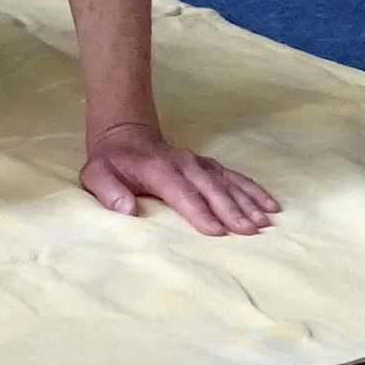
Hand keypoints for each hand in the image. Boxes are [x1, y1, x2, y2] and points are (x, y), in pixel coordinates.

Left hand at [82, 122, 278, 234]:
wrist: (124, 133)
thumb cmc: (111, 161)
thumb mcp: (96, 175)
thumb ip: (109, 192)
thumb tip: (128, 209)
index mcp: (158, 169)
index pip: (182, 192)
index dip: (199, 211)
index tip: (216, 231)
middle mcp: (184, 163)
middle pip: (211, 188)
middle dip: (231, 209)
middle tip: (250, 231)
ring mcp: (198, 162)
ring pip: (227, 181)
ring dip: (247, 200)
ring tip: (265, 220)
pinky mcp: (207, 165)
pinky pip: (234, 176)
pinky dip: (253, 189)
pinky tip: (269, 204)